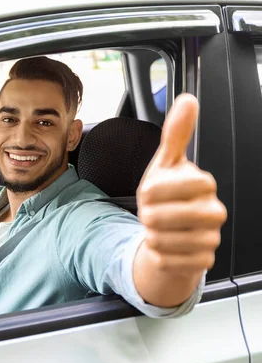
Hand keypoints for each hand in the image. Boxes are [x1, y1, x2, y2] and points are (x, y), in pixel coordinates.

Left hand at [137, 94, 226, 283]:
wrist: (169, 231)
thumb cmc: (167, 195)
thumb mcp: (165, 164)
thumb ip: (175, 135)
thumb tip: (187, 100)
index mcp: (204, 185)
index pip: (180, 185)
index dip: (156, 190)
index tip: (150, 192)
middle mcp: (213, 212)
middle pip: (166, 217)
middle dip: (149, 215)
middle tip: (149, 213)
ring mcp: (211, 239)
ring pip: (164, 240)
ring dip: (150, 235)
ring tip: (156, 228)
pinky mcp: (202, 262)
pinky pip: (167, 260)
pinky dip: (156, 254)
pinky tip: (162, 246)